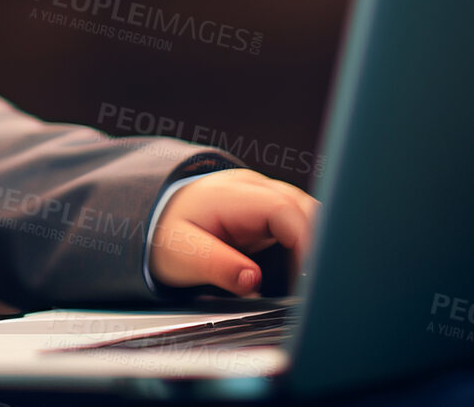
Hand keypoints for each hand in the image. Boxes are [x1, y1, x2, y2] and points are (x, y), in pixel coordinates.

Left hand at [147, 169, 318, 296]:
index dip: (304, 241)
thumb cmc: (168, 235)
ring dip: (313, 244)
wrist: (158, 219)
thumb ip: (217, 266)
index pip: (282, 209)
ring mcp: (264, 197)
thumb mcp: (182, 256)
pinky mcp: (269, 211)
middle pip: (303, 208)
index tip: (309, 276)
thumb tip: (253, 279)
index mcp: (231, 195)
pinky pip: (299, 222)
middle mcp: (252, 189)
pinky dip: (305, 245)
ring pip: (307, 213)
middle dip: (316, 244)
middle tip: (314, 285)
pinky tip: (302, 271)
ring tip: (310, 281)